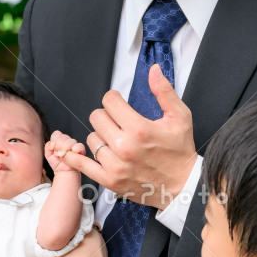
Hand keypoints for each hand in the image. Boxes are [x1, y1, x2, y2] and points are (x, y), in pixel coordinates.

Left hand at [45, 130, 84, 172]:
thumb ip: (48, 146)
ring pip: (71, 141)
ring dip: (66, 148)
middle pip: (64, 136)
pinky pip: (80, 146)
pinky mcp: (81, 151)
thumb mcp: (48, 154)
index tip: (53, 148)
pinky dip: (76, 148)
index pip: (57, 134)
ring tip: (63, 156)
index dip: (54, 139)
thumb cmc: (57, 163)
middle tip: (58, 154)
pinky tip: (72, 153)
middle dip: (59, 145)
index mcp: (59, 140)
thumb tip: (52, 142)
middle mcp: (67, 142)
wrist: (63, 172)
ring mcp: (74, 145)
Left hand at [62, 65, 196, 209]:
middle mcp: (124, 147)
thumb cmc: (179, 151)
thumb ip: (164, 91)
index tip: (117, 102)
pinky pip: (82, 165)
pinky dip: (76, 157)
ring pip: (91, 138)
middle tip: (116, 121)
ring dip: (100, 136)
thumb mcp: (179, 117)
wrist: (181, 186)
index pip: (109, 102)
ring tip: (113, 139)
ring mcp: (115, 165)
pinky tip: (76, 151)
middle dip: (106, 115)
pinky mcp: (109, 180)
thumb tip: (153, 70)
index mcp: (139, 129)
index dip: (113, 98)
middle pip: (96, 118)